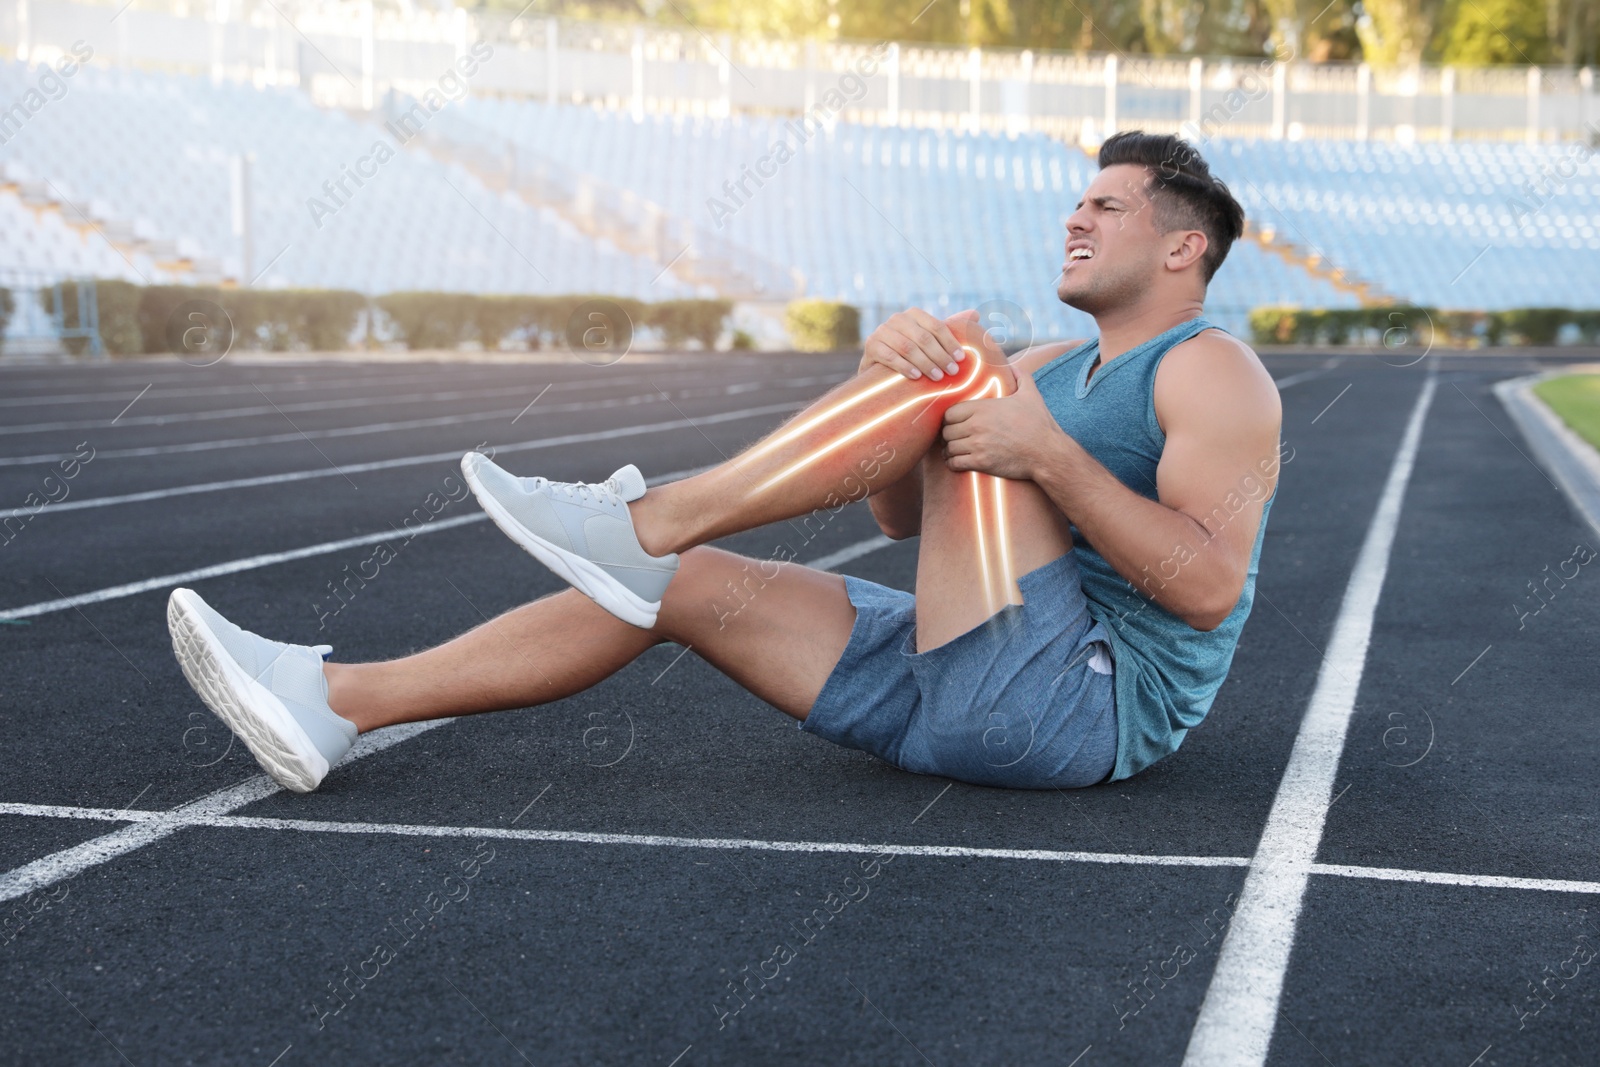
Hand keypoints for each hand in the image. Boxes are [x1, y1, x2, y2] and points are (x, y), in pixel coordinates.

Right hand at [859, 307, 967, 381]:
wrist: (878, 371)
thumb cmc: (910, 355)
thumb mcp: (928, 340)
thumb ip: (949, 329)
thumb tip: (976, 314)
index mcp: (913, 314)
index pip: (936, 326)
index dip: (950, 343)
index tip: (961, 359)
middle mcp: (896, 319)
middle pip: (923, 337)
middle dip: (940, 355)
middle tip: (953, 372)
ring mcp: (882, 331)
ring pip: (908, 347)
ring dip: (925, 363)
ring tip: (938, 377)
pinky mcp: (871, 346)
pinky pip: (889, 356)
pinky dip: (904, 366)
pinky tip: (915, 376)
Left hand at [941, 364, 1066, 479]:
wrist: (1047, 452)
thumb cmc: (1039, 424)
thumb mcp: (1031, 395)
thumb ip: (1021, 377)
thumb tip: (1014, 366)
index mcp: (983, 408)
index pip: (950, 413)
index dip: (950, 419)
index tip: (955, 423)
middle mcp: (977, 425)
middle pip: (946, 431)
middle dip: (949, 435)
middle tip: (954, 438)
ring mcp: (977, 444)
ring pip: (949, 447)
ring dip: (950, 450)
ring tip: (954, 451)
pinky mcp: (981, 462)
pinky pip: (954, 463)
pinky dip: (953, 463)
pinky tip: (957, 462)